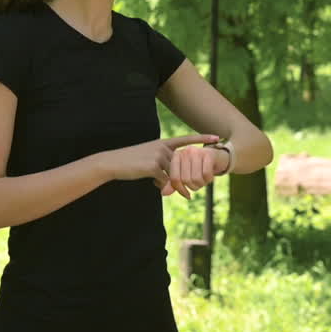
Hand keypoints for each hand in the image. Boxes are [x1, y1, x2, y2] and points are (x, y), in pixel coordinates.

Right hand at [103, 135, 219, 195]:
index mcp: (163, 142)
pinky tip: (165, 191)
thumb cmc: (131, 162)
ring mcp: (159, 156)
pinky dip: (168, 188)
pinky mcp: (153, 167)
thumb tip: (168, 181)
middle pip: (182, 164)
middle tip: (196, 188)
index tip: (217, 137)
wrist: (113, 163)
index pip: (186, 139)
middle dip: (189, 176)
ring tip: (183, 193)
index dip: (202, 138)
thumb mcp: (149, 159)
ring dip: (179, 185)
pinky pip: (167, 180)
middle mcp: (163, 147)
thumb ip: (162, 165)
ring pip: (176, 173)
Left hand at [162, 144, 229, 199]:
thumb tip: (164, 193)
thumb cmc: (199, 168)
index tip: (186, 194)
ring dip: (201, 184)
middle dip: (193, 187)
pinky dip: (209, 179)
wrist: (217, 157)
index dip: (180, 189)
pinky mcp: (208, 154)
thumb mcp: (185, 175)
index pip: (174, 178)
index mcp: (176, 156)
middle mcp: (185, 152)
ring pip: (196, 178)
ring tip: (204, 181)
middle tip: (198, 185)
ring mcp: (197, 152)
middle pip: (185, 179)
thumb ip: (173, 184)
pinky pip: (206, 174)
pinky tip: (210, 177)